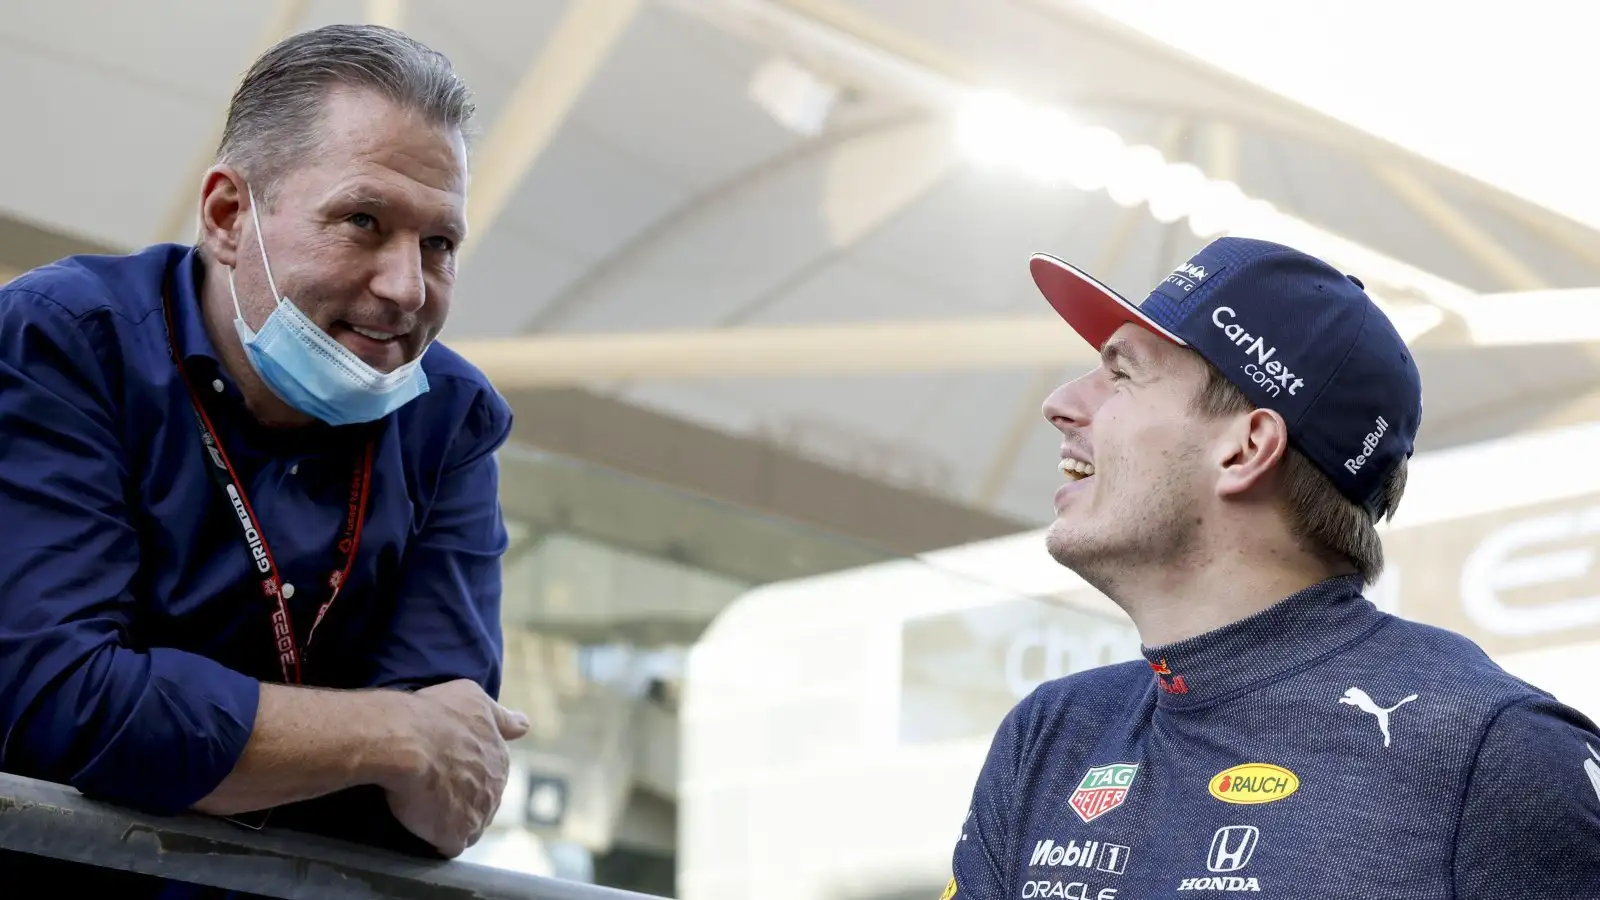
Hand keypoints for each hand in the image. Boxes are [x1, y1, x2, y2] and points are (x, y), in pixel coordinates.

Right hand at [382, 679, 530, 856]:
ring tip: (425, 808)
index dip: (468, 774)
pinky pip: (448, 845)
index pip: (491, 776)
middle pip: (481, 802)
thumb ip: (501, 716)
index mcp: (501, 758)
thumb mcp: (474, 699)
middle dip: (462, 798)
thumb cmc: (435, 714)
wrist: (406, 741)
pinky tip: (421, 826)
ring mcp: (477, 815)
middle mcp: (496, 788)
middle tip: (433, 786)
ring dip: (450, 820)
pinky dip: (436, 838)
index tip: (448, 768)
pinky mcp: (454, 835)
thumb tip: (524, 726)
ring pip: (468, 826)